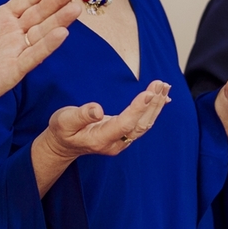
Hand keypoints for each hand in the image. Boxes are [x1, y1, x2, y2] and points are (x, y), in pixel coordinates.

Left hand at [0, 0, 81, 110]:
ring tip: (75, 8)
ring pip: (42, 32)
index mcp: (2, 18)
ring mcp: (15, 51)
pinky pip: (34, 55)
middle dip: (57, 0)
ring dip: (59, 21)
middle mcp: (13, 33)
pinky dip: (47, 45)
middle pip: (40, 13)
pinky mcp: (14, 70)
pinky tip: (61, 33)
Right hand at [40, 81, 171, 158]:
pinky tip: (164, 99)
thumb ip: (81, 115)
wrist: (64, 145)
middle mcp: (115, 143)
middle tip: (160, 84)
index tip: (149, 93)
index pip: (124, 124)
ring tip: (164, 87)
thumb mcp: (64, 120)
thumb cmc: (63, 130)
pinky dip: (153, 110)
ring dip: (156, 105)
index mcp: (100, 139)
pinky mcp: (124, 135)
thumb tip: (98, 109)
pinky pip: (143, 124)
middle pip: (139, 125)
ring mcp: (121, 141)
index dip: (138, 109)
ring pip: (144, 125)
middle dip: (152, 104)